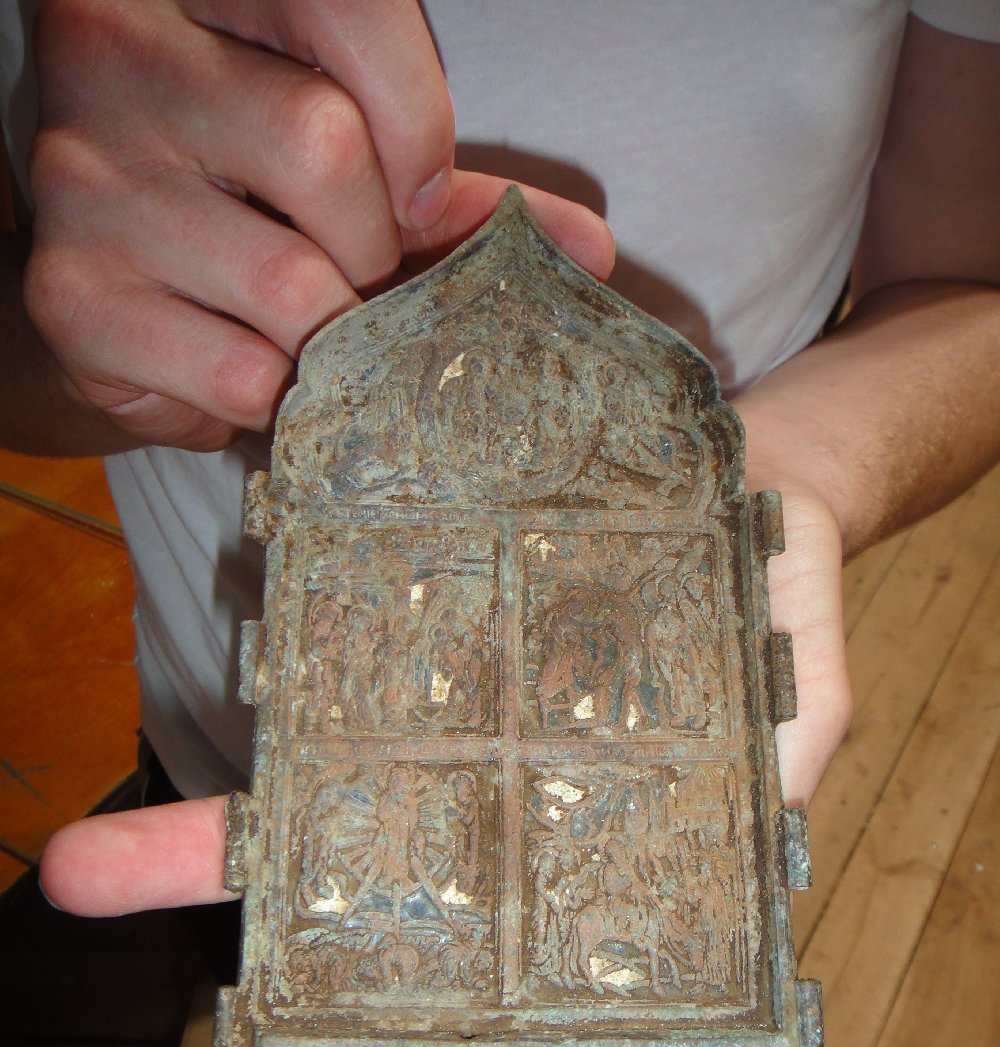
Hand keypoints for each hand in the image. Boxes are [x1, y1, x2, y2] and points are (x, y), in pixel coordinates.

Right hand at [24, 0, 613, 450]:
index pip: (341, 4)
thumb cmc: (241, 220)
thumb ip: (448, 196)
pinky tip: (242, 365)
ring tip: (300, 330)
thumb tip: (587, 252)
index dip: (413, 114)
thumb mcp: (344, 177)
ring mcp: (85, 181)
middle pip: (322, 148)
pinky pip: (242, 370)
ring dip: (327, 336)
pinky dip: (273, 393)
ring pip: (288, 281)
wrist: (106, 306)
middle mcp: (116, 59)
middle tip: (350, 277)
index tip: (417, 196)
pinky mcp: (73, 298)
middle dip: (369, 247)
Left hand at [39, 469, 850, 1046]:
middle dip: (240, 934)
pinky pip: (335, 630)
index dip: (355, 1033)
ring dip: (201, 823)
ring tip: (82, 860)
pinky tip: (211, 677)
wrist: (754, 469)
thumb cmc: (781, 610)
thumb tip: (756, 916)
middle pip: (342, 878)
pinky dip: (271, 662)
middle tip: (117, 964)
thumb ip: (769, 812)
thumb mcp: (801, 725)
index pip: (444, 963)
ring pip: (309, 768)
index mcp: (554, 845)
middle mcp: (473, 781)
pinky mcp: (420, 598)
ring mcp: (435, 691)